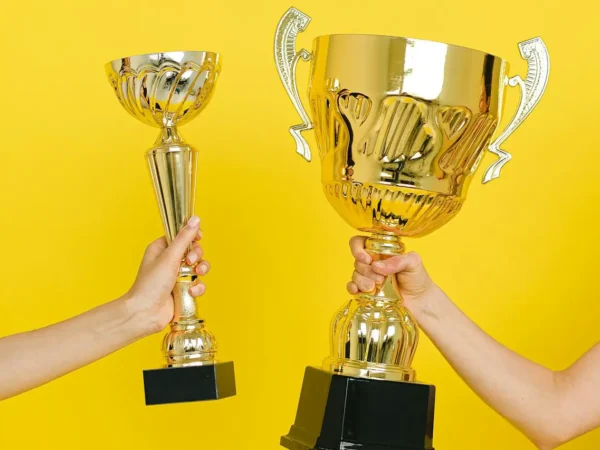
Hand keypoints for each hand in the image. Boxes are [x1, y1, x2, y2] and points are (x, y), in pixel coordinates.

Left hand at [125, 216, 209, 334]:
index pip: (182, 235)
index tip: (198, 238)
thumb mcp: (169, 257)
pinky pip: (198, 284)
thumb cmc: (151, 284)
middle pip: (194, 250)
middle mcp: (169, 261)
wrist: (145, 313)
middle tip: (190, 262)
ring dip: (201, 271)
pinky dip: (197, 287)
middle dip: (197, 256)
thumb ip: (184, 238)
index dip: (192, 236)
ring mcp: (177, 276)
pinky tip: (191, 292)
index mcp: (162, 249)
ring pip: (199, 267)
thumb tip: (195, 219)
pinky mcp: (183, 290)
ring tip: (195, 275)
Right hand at [346, 236, 435, 311]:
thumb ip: (397, 260)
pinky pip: (352, 286)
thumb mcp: (413, 262)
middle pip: (357, 261)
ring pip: (355, 274)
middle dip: (366, 271)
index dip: (357, 249)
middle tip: (380, 279)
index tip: (367, 259)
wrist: (420, 301)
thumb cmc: (417, 278)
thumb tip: (376, 266)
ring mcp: (368, 277)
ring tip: (374, 288)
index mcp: (380, 251)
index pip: (360, 242)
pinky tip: (357, 291)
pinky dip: (352, 288)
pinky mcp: (366, 291)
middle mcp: (372, 262)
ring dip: (362, 281)